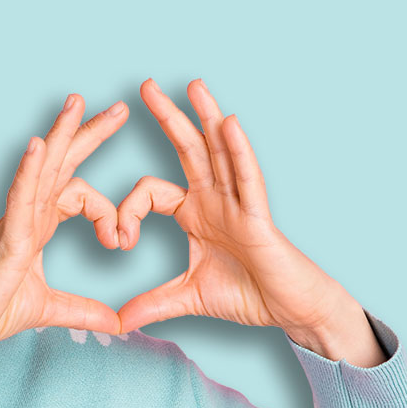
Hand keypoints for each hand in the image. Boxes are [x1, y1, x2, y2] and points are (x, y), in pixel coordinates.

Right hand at [0, 94, 127, 353]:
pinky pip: (19, 198)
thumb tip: (117, 324)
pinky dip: (29, 170)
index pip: (78, 194)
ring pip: (40, 169)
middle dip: (89, 133)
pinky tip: (38, 145)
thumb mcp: (47, 310)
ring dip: (60, 134)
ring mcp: (14, 223)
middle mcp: (26, 216)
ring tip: (78, 103)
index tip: (121, 243)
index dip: (106, 212)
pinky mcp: (6, 239)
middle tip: (120, 108)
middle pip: (61, 164)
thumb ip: (82, 312)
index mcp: (36, 226)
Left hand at [116, 78, 368, 351]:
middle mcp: (215, 199)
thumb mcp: (188, 298)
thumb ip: (152, 304)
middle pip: (188, 149)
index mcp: (194, 213)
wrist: (289, 310)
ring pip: (221, 152)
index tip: (117, 241)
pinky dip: (238, 151)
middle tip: (145, 85)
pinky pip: (249, 178)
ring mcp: (238, 203)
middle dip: (168, 117)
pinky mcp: (259, 216)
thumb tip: (118, 323)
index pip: (150, 192)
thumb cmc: (248, 294)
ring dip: (207, 117)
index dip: (127, 212)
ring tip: (194, 85)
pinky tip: (228, 124)